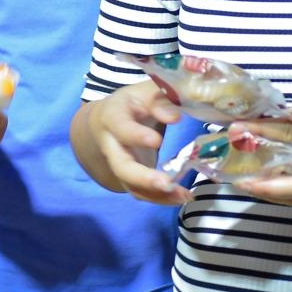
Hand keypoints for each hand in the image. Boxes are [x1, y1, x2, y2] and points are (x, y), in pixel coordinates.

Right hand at [90, 81, 186, 205]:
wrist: (108, 119)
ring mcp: (119, 165)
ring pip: (131, 185)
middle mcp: (112, 145)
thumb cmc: (132, 102)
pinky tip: (183, 196)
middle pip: (121, 166)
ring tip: (183, 195)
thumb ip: (160, 99)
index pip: (120, 127)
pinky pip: (142, 193)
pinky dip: (162, 198)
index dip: (136, 135)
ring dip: (157, 194)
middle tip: (167, 183)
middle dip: (143, 178)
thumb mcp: (144, 92)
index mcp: (113, 117)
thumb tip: (175, 116)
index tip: (157, 141)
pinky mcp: (130, 178)